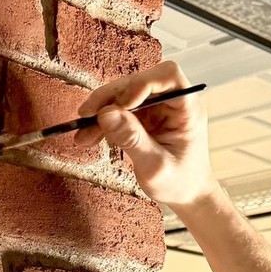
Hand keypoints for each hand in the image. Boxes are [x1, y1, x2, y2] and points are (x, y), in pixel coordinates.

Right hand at [75, 60, 218, 206]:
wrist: (185, 195)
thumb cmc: (180, 182)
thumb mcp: (155, 166)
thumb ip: (132, 139)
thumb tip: (105, 114)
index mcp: (187, 108)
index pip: (168, 76)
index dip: (142, 83)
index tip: (122, 104)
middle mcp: (171, 102)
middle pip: (137, 82)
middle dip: (110, 98)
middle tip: (86, 116)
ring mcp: (156, 108)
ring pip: (122, 95)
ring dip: (100, 112)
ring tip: (82, 135)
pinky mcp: (143, 117)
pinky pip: (117, 111)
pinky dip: (102, 123)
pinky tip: (88, 138)